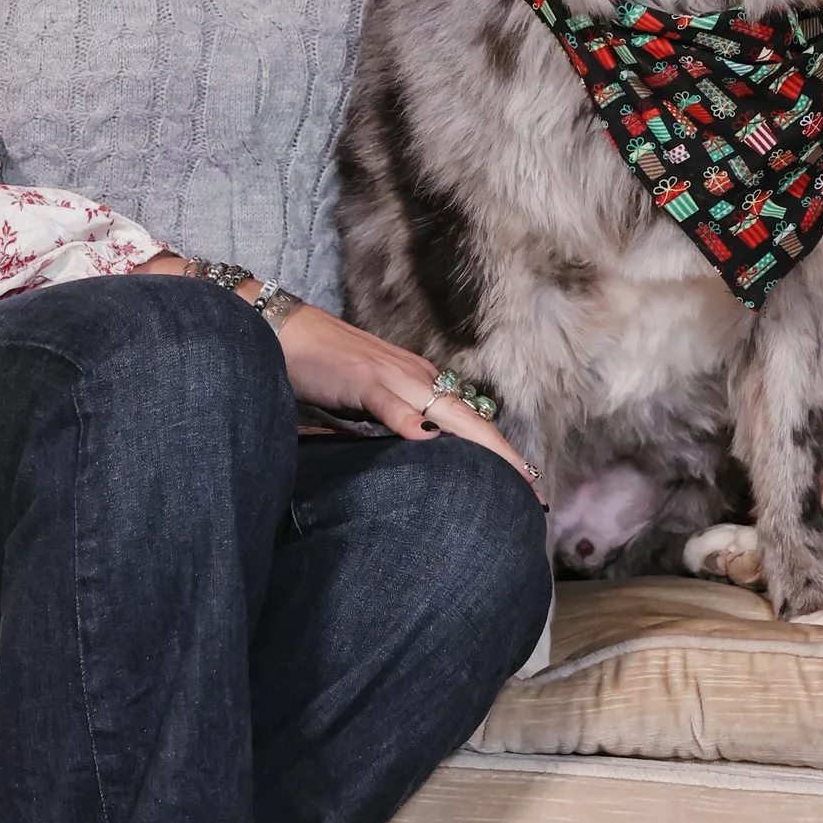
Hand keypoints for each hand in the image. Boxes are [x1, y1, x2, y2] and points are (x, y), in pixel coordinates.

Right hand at [279, 302, 541, 490]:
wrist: (284, 332)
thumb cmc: (323, 371)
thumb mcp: (366, 405)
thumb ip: (394, 423)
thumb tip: (418, 452)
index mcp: (418, 384)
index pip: (469, 424)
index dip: (499, 454)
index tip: (527, 485)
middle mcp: (415, 377)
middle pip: (471, 420)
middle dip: (506, 456)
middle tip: (537, 491)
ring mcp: (390, 375)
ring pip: (445, 411)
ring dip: (480, 442)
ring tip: (510, 473)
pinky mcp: (360, 378)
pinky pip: (389, 401)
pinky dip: (407, 419)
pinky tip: (424, 438)